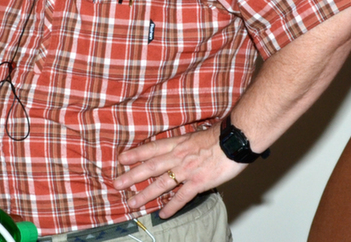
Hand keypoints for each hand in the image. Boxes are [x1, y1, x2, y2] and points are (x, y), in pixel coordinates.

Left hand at [112, 126, 245, 218]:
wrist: (234, 140)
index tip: (121, 159)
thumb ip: (182, 144)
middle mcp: (178, 156)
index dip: (135, 154)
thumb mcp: (194, 136)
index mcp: (177, 143)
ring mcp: (187, 170)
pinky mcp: (198, 182)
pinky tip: (162, 214)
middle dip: (131, 176)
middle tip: (116, 184)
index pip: (151, 148)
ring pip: (161, 184)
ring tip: (132, 203)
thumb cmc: (218, 137)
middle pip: (150, 167)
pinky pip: (181, 197)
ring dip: (145, 194)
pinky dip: (171, 206)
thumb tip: (175, 149)